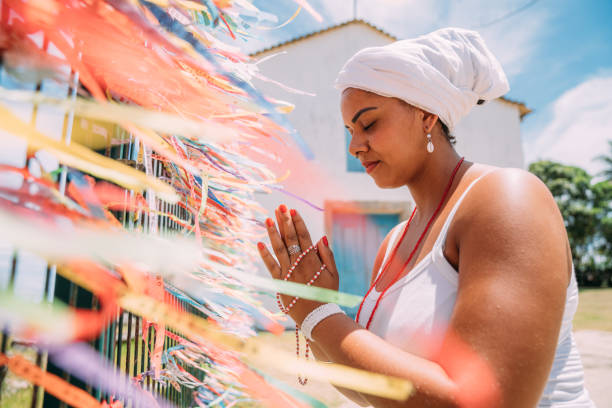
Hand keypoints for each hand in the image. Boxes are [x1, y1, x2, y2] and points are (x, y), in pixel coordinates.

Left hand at [257, 204, 339, 325]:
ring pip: (279, 248)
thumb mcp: (334, 274)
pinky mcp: (280, 282)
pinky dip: (264, 254)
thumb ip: (327, 255)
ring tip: (268, 218)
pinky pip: (270, 265)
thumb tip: (321, 237)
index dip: (298, 222)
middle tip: (280, 207)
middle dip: (284, 221)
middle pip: (290, 238)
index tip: (292, 210)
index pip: (304, 236)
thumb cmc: (327, 295)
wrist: (317, 316)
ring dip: (273, 232)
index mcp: (313, 260)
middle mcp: (299, 263)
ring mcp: (288, 272)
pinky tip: (259, 242)